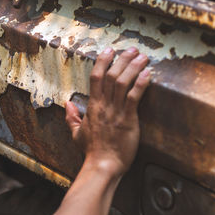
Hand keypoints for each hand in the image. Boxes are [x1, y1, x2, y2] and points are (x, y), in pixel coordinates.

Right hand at [65, 47, 149, 176]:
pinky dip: (141, 84)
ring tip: (142, 57)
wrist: (102, 165)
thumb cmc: (91, 151)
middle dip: (122, 59)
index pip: (96, 78)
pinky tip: (147, 74)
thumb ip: (72, 117)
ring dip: (133, 67)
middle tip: (132, 50)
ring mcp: (116, 112)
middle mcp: (103, 106)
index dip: (102, 62)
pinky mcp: (128, 120)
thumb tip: (67, 104)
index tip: (109, 50)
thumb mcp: (76, 133)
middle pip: (111, 76)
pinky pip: (134, 97)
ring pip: (123, 83)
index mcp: (92, 107)